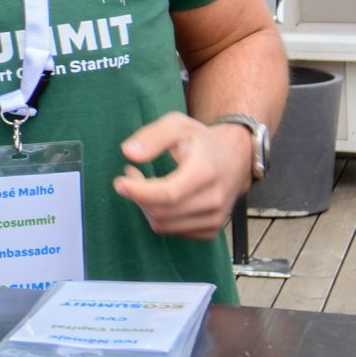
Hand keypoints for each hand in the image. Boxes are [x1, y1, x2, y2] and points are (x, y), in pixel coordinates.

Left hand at [113, 112, 245, 238]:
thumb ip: (152, 137)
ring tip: (144, 183)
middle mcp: (213, 200)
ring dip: (145, 207)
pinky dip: (158, 216)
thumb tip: (128, 152)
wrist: (236, 158)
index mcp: (205, 172)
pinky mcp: (210, 231)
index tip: (120, 182)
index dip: (139, 192)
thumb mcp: (177, 125)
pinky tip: (159, 198)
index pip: (168, 194)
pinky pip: (172, 231)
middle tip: (131, 175)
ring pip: (162, 225)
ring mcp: (214, 219)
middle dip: (137, 196)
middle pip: (161, 213)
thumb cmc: (202, 141)